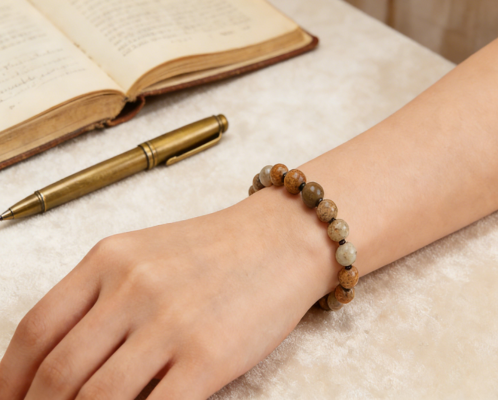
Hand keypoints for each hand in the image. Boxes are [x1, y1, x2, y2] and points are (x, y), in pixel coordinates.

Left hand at [0, 189, 330, 398]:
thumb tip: (62, 367)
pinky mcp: (209, 355)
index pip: (36, 331)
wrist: (284, 237)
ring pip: (98, 399)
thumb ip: (102, 300)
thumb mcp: (146, 254)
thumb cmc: (217, 249)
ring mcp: (172, 322)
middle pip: (59, 373)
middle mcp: (133, 287)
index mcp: (109, 259)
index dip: (10, 381)